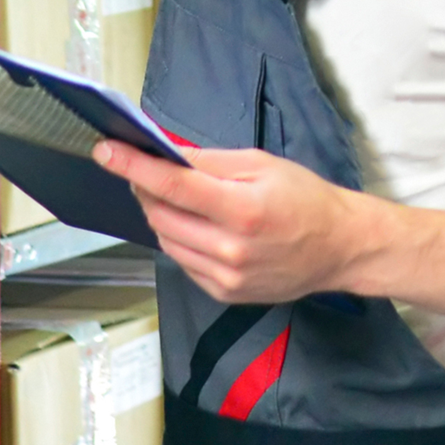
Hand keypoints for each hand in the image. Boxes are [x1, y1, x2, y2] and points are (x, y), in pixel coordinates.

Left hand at [94, 137, 371, 306]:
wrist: (339, 248)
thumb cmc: (304, 199)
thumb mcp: (261, 164)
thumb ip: (209, 161)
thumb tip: (165, 153)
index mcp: (242, 210)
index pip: (172, 186)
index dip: (133, 166)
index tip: (105, 151)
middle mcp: (231, 250)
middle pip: (161, 215)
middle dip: (145, 189)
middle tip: (147, 170)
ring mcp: (227, 277)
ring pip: (166, 240)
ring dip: (159, 214)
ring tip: (175, 197)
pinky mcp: (225, 293)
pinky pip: (182, 261)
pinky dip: (178, 238)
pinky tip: (196, 225)